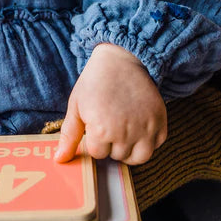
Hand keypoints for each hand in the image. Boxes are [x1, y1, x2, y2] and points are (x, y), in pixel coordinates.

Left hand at [55, 43, 166, 164]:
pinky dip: (147, 141)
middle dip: (111, 143)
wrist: (122, 60)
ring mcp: (146, 130)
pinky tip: (138, 124)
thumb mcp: (76, 106)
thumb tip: (59, 160)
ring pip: (137, 158)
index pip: (97, 153)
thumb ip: (69, 135)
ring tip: (123, 128)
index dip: (94, 138)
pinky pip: (155, 146)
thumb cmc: (95, 82)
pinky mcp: (161, 124)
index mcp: (102, 131)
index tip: (96, 121)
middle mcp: (125, 134)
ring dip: (129, 147)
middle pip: (116, 156)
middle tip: (110, 120)